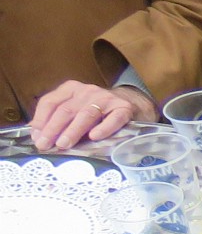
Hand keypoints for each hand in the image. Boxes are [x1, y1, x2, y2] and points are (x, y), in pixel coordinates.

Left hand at [31, 80, 155, 151]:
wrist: (131, 104)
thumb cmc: (97, 112)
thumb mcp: (75, 109)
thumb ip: (58, 119)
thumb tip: (38, 135)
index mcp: (70, 89)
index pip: (50, 102)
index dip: (41, 120)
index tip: (37, 137)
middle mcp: (87, 91)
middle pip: (66, 109)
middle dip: (53, 128)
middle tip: (46, 145)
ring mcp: (106, 99)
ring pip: (86, 114)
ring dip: (73, 130)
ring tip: (64, 145)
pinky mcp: (124, 108)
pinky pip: (113, 119)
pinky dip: (104, 129)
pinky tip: (95, 137)